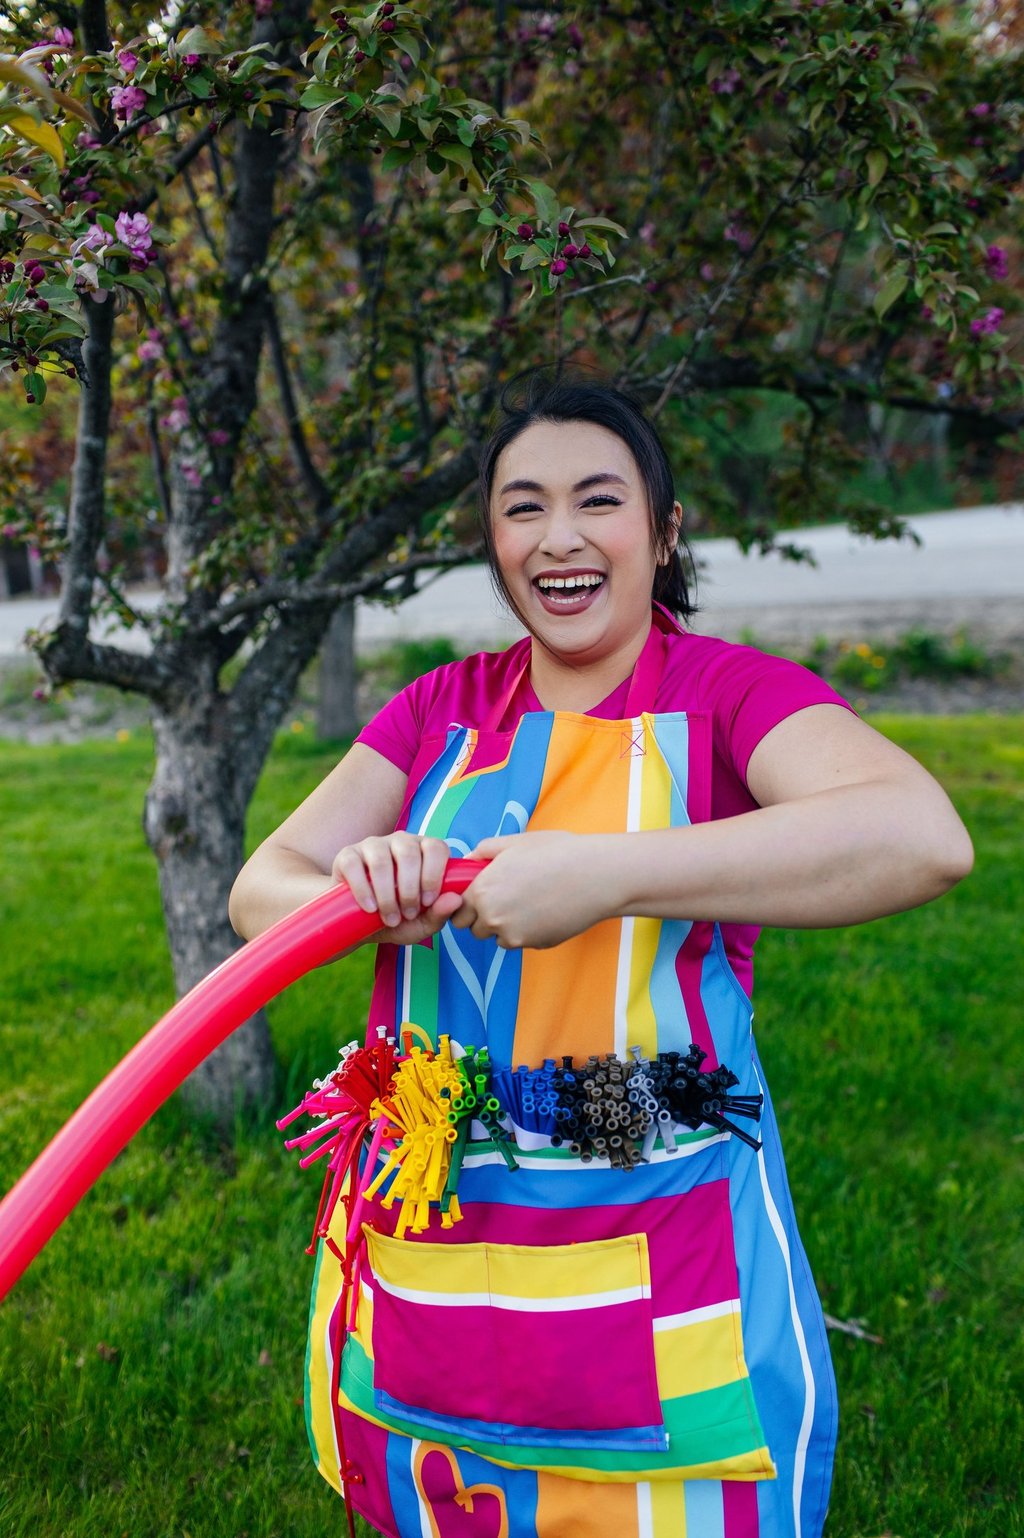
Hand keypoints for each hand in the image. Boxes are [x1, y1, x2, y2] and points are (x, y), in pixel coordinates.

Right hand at [332, 833, 461, 945]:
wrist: (359, 927)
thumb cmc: (397, 920)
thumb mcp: (421, 924)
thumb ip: (440, 913)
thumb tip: (455, 899)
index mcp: (424, 851)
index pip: (436, 847)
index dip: (433, 875)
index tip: (427, 902)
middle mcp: (400, 842)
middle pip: (409, 853)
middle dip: (409, 889)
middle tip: (407, 914)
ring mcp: (373, 845)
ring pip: (381, 860)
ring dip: (387, 894)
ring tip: (389, 918)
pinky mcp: (348, 855)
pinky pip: (354, 864)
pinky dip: (362, 889)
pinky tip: (369, 908)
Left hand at [451, 832, 614, 948]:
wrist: (596, 875)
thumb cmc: (557, 853)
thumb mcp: (514, 842)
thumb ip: (483, 851)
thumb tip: (468, 860)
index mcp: (482, 891)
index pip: (458, 911)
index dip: (468, 903)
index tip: (482, 895)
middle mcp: (492, 918)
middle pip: (473, 929)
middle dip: (483, 917)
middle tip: (506, 898)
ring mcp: (514, 935)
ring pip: (498, 937)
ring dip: (505, 926)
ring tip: (529, 903)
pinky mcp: (535, 945)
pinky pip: (521, 942)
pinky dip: (527, 932)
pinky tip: (544, 911)